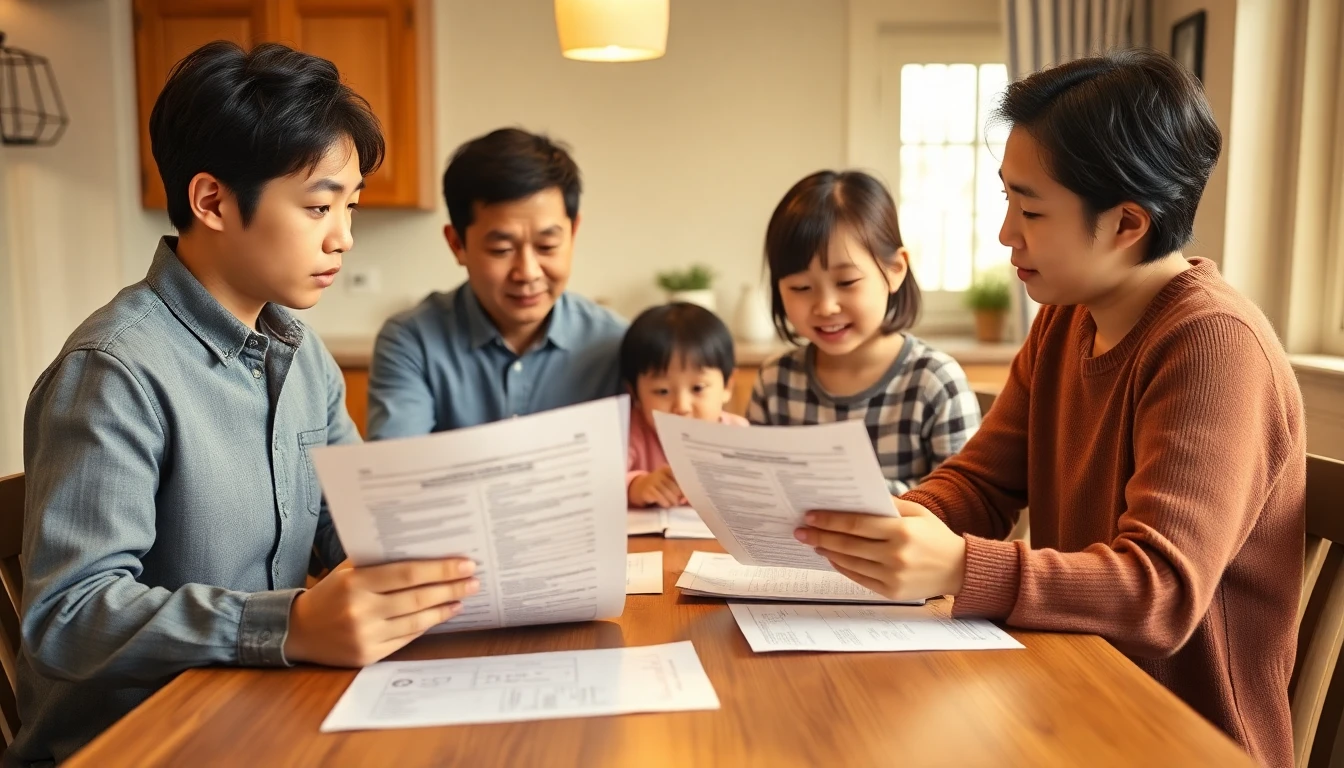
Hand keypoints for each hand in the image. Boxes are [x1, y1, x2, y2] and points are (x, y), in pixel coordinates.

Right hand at [285, 558, 479, 666]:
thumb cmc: (329, 594)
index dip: (439, 570)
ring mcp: (365, 636)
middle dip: (450, 589)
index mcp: (355, 583)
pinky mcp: (368, 656)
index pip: (407, 574)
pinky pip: (406, 638)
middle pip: (416, 598)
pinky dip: (427, 626)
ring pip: (415, 622)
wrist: (298, 631)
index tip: (465, 564)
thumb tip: (424, 549)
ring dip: (443, 609)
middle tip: (473, 581)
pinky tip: (441, 614)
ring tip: (462, 597)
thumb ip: (379, 562)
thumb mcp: (348, 571)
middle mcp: (361, 610)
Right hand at [629, 466, 685, 507]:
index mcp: (666, 469)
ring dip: (673, 501)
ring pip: (667, 493)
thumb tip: (685, 500)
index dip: (685, 485)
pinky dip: (665, 503)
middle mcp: (659, 474)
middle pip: (674, 486)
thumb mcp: (668, 483)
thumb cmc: (659, 486)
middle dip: (679, 496)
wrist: (639, 488)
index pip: (678, 476)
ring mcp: (652, 482)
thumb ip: (678, 489)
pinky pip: (659, 498)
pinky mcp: (647, 491)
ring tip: (674, 503)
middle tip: (681, 501)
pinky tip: (666, 504)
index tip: (689, 492)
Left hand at [794, 498, 966, 600]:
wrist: (959, 569)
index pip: (856, 524)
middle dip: (820, 536)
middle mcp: (896, 555)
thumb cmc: (935, 536)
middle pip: (848, 544)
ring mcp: (893, 576)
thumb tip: (856, 496)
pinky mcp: (891, 592)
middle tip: (800, 530)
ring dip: (827, 552)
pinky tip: (832, 557)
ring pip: (850, 563)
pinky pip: (858, 578)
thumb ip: (888, 505)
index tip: (810, 516)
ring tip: (813, 542)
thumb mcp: (917, 513)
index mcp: (902, 531)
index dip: (830, 520)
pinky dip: (842, 567)